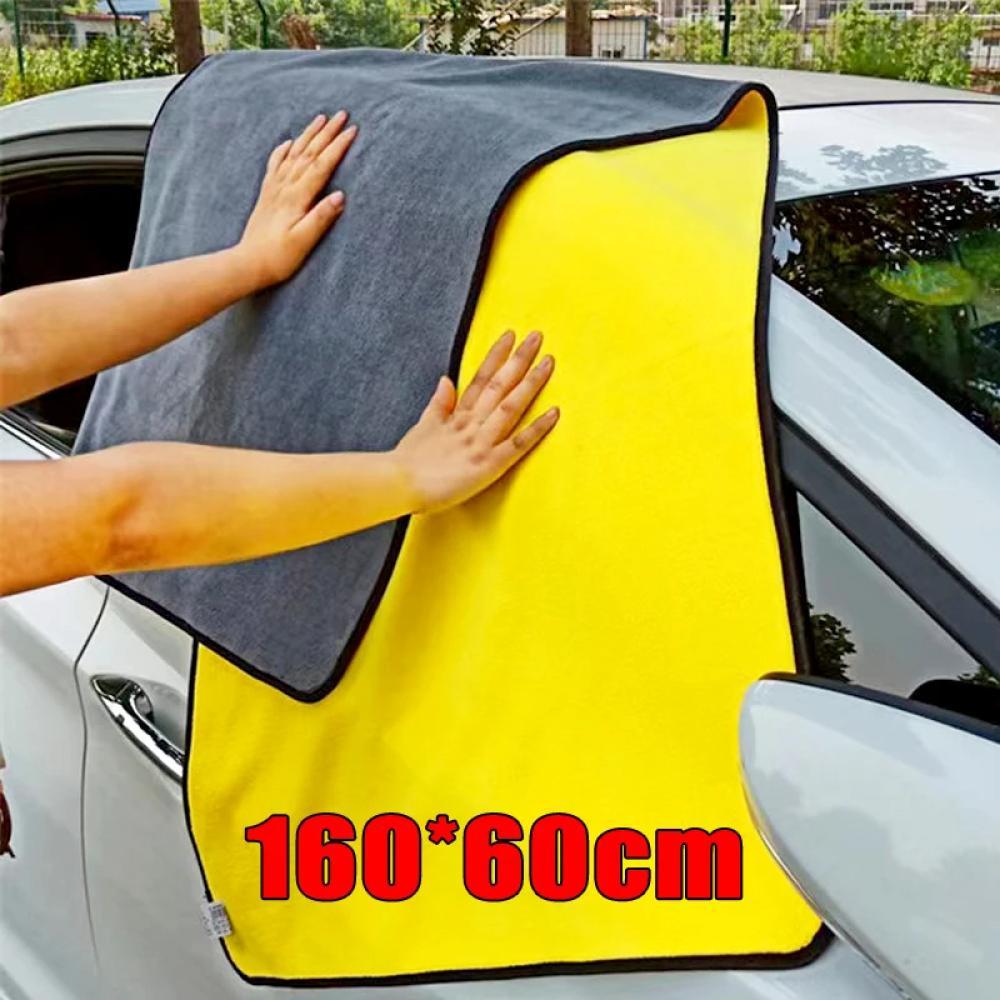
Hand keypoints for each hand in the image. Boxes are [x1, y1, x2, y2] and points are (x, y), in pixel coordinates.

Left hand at [238, 111, 356, 287]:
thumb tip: (340, 196)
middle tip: (342, 114)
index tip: (353, 130)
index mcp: (296, 197)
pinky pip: (275, 164)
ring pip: (294, 153)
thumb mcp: (304, 241)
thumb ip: (321, 217)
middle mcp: (284, 187)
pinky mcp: (267, 195)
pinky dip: (283, 150)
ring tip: (321, 119)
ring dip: (308, 135)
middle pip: (309, 152)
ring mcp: (274, 189)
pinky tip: (289, 142)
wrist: (248, 264)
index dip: (338, 146)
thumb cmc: (279, 257)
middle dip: (327, 132)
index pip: (322, 165)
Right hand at [393, 331, 558, 512]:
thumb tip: (447, 380)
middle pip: (499, 385)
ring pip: (511, 407)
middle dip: (519, 360)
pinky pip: (518, 444)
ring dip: (531, 383)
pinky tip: (554, 412)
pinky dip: (537, 428)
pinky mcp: (489, 465)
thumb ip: (438, 404)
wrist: (397, 484)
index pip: (480, 378)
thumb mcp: (423, 427)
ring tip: (548, 362)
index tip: (510, 336)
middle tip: (537, 337)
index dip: (496, 356)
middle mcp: (471, 424)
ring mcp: (481, 443)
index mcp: (456, 415)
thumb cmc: (408, 462)